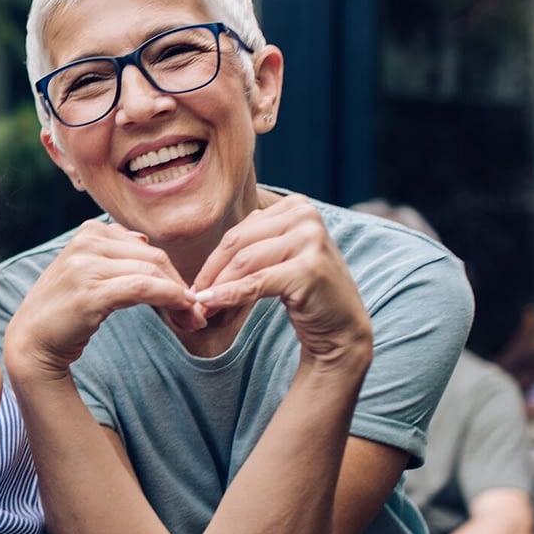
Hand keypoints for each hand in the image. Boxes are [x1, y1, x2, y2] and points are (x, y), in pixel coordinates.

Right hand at [3, 220, 203, 382]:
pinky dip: (169, 298)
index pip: (145, 247)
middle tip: (196, 312)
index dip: (171, 272)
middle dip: (180, 285)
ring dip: (179, 296)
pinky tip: (182, 311)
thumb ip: (112, 254)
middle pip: (153, 257)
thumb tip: (145, 241)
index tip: (186, 298)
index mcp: (88, 232)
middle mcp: (86, 243)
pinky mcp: (91, 292)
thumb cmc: (63, 312)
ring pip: (151, 272)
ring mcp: (86, 266)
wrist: (31, 341)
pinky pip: (143, 288)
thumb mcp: (86, 273)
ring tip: (191, 319)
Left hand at [190, 195, 371, 367]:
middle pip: (239, 242)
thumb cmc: (305, 293)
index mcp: (296, 206)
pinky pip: (257, 282)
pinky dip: (230, 295)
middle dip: (211, 271)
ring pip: (245, 261)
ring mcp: (311, 240)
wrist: (341, 327)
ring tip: (199, 305)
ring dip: (217, 286)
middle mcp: (306, 216)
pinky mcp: (309, 268)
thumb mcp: (279, 257)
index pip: (240, 230)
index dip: (214, 258)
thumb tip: (202, 261)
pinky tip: (212, 305)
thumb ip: (250, 245)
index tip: (197, 283)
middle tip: (192, 296)